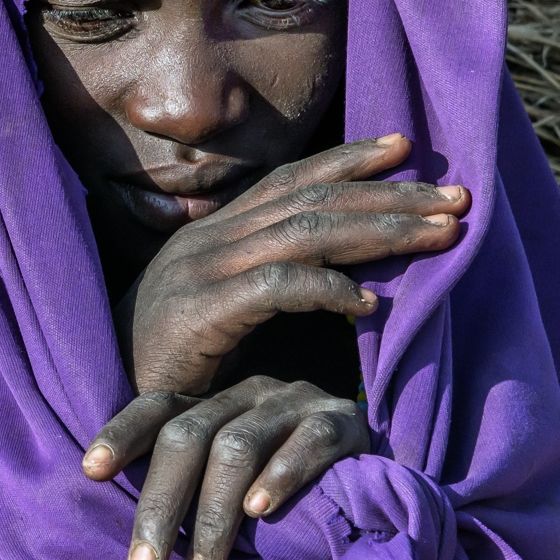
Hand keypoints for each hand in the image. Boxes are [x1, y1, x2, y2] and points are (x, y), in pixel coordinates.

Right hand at [82, 134, 469, 559]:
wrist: (100, 411)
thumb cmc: (167, 374)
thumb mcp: (223, 319)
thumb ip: (266, 291)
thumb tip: (340, 280)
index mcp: (212, 236)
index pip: (289, 180)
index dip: (349, 160)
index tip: (409, 149)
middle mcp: (207, 241)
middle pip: (311, 198)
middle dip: (390, 194)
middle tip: (459, 196)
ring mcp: (199, 273)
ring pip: (304, 232)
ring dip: (380, 231)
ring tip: (440, 236)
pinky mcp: (197, 315)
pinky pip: (275, 288)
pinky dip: (327, 289)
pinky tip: (371, 304)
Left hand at [94, 376, 367, 559]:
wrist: (381, 490)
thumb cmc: (288, 499)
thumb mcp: (232, 493)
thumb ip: (192, 501)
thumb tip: (135, 554)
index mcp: (212, 405)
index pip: (156, 410)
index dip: (121, 435)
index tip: (88, 472)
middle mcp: (246, 393)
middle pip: (187, 437)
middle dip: (160, 508)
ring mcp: (293, 401)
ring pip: (237, 447)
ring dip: (215, 518)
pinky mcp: (341, 420)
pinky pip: (306, 443)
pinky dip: (282, 477)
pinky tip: (262, 512)